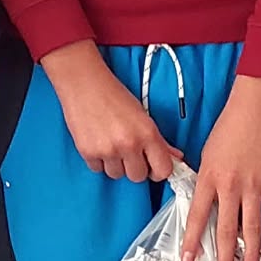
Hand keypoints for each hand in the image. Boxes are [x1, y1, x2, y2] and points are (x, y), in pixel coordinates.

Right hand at [43, 43, 177, 181]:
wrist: (84, 84)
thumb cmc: (114, 96)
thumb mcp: (142, 116)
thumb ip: (159, 141)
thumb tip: (176, 157)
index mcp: (148, 134)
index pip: (163, 170)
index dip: (157, 171)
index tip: (151, 165)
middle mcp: (129, 144)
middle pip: (138, 177)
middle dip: (134, 167)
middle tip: (128, 151)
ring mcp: (108, 150)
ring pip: (117, 175)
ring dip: (115, 164)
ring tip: (110, 143)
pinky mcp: (88, 152)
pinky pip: (97, 169)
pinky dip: (98, 160)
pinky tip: (98, 142)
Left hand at [181, 77, 260, 260]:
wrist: (255, 110)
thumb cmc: (227, 130)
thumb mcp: (206, 155)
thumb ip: (205, 182)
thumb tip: (204, 206)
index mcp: (209, 179)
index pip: (197, 216)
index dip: (191, 241)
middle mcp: (230, 187)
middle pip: (225, 229)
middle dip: (224, 258)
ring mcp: (253, 186)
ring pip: (251, 227)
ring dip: (252, 252)